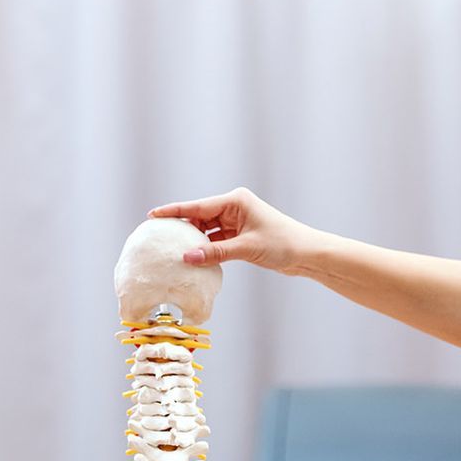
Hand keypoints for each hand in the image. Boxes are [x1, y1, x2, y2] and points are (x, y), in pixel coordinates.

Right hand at [149, 188, 318, 274]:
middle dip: (181, 228)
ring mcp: (236, 222)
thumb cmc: (283, 244)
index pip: (198, 207)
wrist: (307, 253)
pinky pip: (214, 241)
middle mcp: (233, 208)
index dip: (174, 211)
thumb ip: (215, 253)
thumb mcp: (246, 248)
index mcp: (235, 201)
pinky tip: (192, 258)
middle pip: (199, 217)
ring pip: (206, 231)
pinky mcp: (238, 236)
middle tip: (159, 237)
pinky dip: (204, 249)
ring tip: (172, 250)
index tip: (153, 215)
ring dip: (193, 241)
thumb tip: (187, 258)